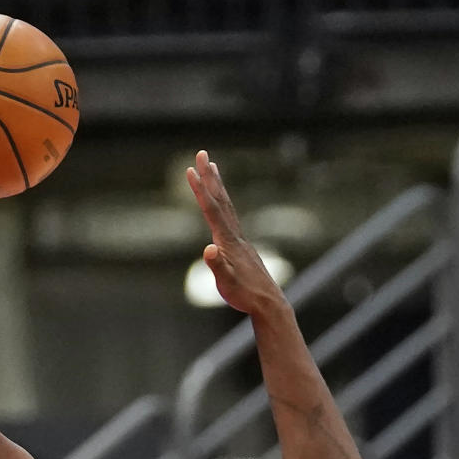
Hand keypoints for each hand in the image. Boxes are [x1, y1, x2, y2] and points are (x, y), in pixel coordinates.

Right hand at [186, 149, 284, 315]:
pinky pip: (231, 218)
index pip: (211, 210)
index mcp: (228, 242)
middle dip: (210, 177)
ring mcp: (240, 241)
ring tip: (213, 168)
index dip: (200, 190)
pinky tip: (222, 206)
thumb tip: (208, 249)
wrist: (268, 304)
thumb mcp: (226, 284)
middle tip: (202, 153)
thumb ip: (217, 266)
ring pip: (227, 207)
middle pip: (221, 200)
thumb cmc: (245, 296)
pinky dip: (224, 205)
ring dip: (218, 186)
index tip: (190, 170)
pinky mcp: (243, 248)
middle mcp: (236, 236)